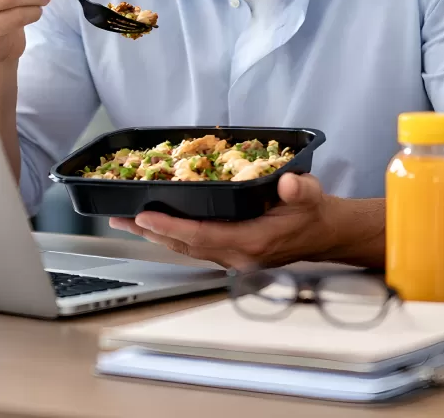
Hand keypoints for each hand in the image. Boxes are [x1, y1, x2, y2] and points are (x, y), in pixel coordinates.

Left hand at [108, 173, 335, 268]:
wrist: (324, 233)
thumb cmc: (313, 212)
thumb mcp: (311, 194)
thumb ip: (300, 189)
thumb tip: (287, 184)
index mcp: (252, 242)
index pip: (202, 236)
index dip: (172, 227)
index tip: (145, 216)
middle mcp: (237, 256)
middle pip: (185, 246)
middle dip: (151, 232)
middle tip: (119, 218)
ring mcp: (232, 259)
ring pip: (186, 249)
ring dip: (156, 236)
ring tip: (126, 222)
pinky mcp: (229, 253)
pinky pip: (193, 247)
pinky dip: (172, 236)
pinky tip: (155, 226)